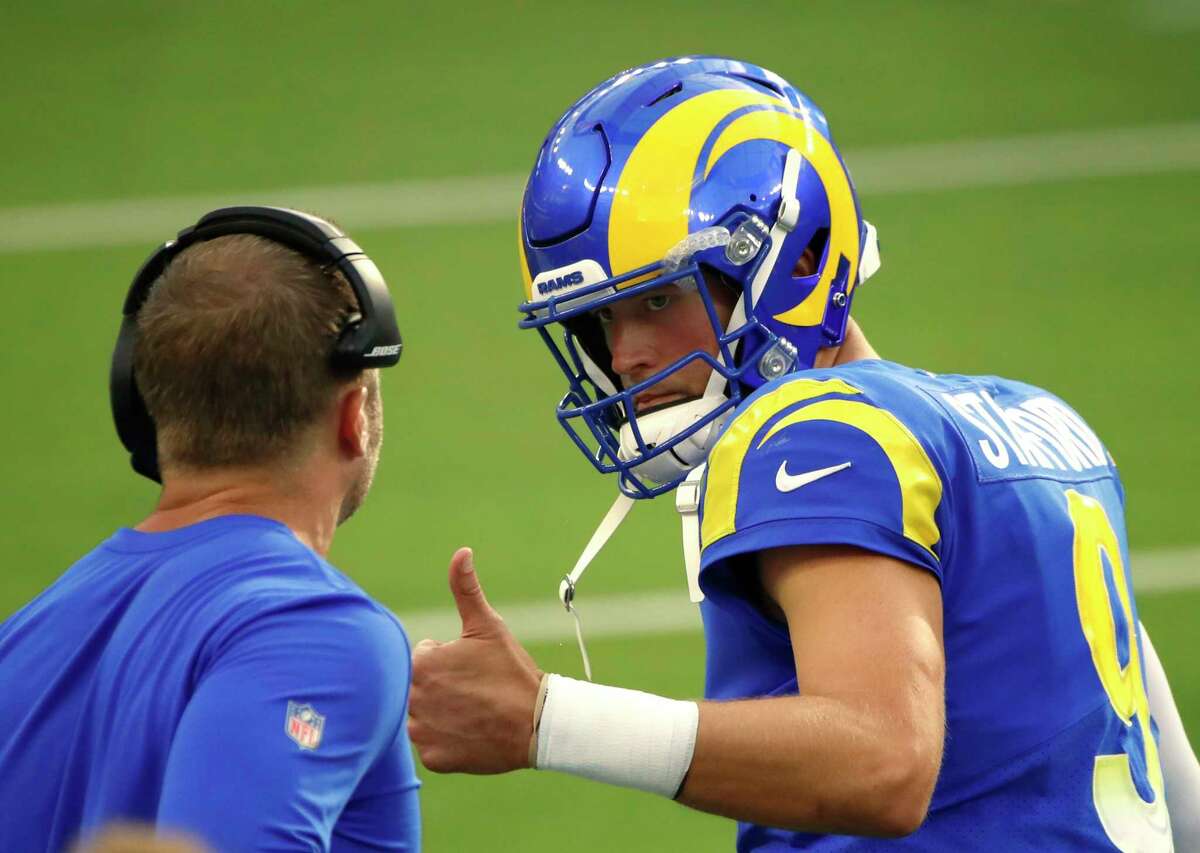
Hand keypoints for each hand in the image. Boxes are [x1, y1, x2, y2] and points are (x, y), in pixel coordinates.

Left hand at [408, 547, 543, 773]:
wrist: (537, 724)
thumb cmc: (512, 671)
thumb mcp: (488, 626)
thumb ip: (465, 588)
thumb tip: (461, 552)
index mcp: (420, 664)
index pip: (423, 657)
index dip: (450, 659)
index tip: (474, 668)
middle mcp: (411, 699)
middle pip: (419, 687)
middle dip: (442, 686)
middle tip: (475, 691)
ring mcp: (421, 732)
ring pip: (423, 715)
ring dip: (441, 713)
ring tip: (473, 711)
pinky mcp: (432, 758)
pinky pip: (432, 744)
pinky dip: (448, 740)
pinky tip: (471, 732)